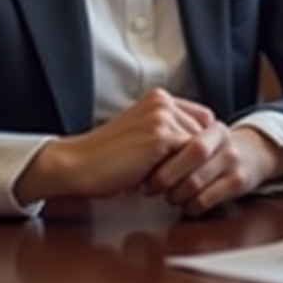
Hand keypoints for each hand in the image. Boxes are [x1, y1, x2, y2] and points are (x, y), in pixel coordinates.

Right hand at [16, 89, 213, 204]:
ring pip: (200, 146)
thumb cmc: (109, 159)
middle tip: (169, 178)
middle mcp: (163, 102)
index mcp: (159, 98)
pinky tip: (152, 184)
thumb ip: (171, 134)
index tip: (185, 165)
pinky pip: (189, 157)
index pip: (203, 119)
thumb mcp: (144, 137)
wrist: (77, 166)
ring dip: (185, 169)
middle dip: (193, 159)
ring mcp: (162, 116)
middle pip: (206, 133)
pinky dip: (177, 175)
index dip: (198, 144)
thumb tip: (205, 150)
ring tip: (158, 181)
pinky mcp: (160, 135)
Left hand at [143, 125, 282, 216]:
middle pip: (192, 154)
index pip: (183, 136)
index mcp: (212, 127)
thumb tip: (136, 145)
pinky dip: (190, 206)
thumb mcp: (202, 136)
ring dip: (175, 194)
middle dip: (165, 175)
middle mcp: (225, 141)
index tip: (143, 167)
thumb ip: (177, 137)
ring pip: (196, 181)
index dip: (161, 154)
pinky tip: (187, 204)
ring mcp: (234, 161)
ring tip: (168, 196)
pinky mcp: (239, 182)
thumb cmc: (215, 151)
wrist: (254, 155)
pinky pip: (206, 199)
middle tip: (150, 187)